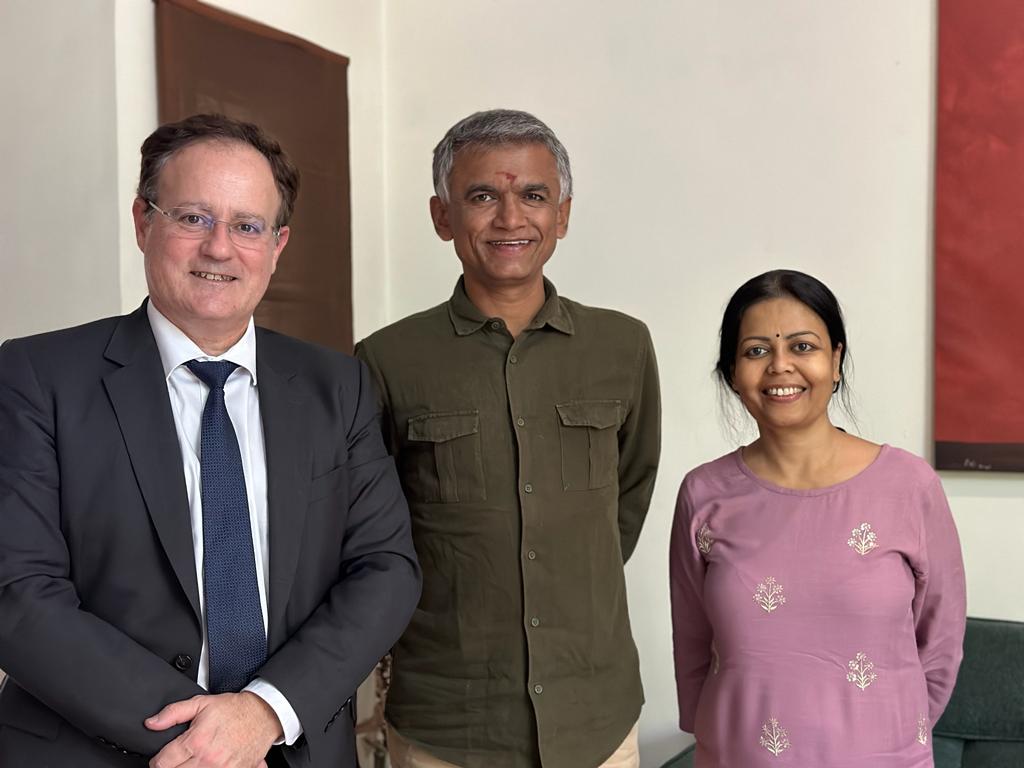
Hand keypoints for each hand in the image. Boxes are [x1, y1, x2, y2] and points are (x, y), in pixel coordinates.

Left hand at [146, 691, 282, 767]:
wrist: (264, 714)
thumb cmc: (234, 709)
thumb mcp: (201, 703)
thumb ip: (173, 713)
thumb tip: (152, 723)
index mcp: (196, 741)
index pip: (163, 762)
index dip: (157, 760)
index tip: (161, 758)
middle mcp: (208, 759)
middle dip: (172, 767)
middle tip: (177, 760)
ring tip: (194, 761)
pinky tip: (209, 764)